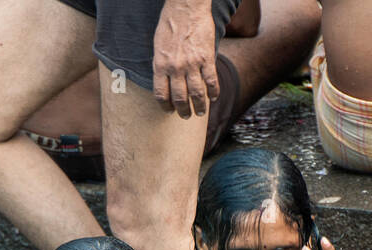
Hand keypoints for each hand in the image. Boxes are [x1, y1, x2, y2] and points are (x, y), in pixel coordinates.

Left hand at [153, 0, 218, 116]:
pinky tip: (213, 98)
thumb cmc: (169, 23)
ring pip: (196, 94)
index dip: (166, 106)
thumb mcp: (158, 46)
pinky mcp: (206, 58)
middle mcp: (175, 68)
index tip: (170, 111)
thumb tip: (164, 81)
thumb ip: (161, 64)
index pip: (161, 94)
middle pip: (179, 98)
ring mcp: (192, 64)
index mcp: (160, 65)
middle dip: (183, 111)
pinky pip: (211, 81)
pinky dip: (213, 92)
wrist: (185, 7)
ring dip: (199, 107)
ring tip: (200, 113)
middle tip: (186, 116)